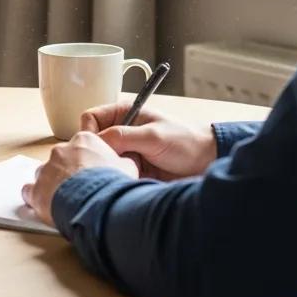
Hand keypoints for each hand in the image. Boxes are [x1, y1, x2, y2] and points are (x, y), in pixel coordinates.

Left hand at [21, 131, 137, 225]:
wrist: (97, 201)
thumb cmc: (112, 183)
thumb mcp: (128, 167)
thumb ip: (122, 161)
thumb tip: (125, 162)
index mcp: (84, 141)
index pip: (82, 147)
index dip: (87, 161)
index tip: (91, 172)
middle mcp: (62, 150)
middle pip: (62, 160)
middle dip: (68, 173)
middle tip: (80, 189)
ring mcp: (47, 169)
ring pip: (45, 174)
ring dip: (52, 185)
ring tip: (64, 200)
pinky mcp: (36, 189)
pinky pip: (30, 191)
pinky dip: (36, 198)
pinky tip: (45, 206)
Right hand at [81, 99, 216, 180]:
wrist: (207, 163)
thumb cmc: (185, 141)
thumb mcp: (153, 136)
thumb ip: (123, 136)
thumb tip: (95, 142)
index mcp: (124, 114)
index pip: (91, 118)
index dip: (89, 132)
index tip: (94, 148)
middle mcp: (121, 131)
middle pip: (93, 142)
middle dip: (97, 154)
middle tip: (109, 165)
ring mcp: (126, 151)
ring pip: (102, 160)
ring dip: (108, 168)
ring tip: (123, 174)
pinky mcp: (131, 169)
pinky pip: (114, 173)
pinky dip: (116, 178)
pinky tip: (127, 182)